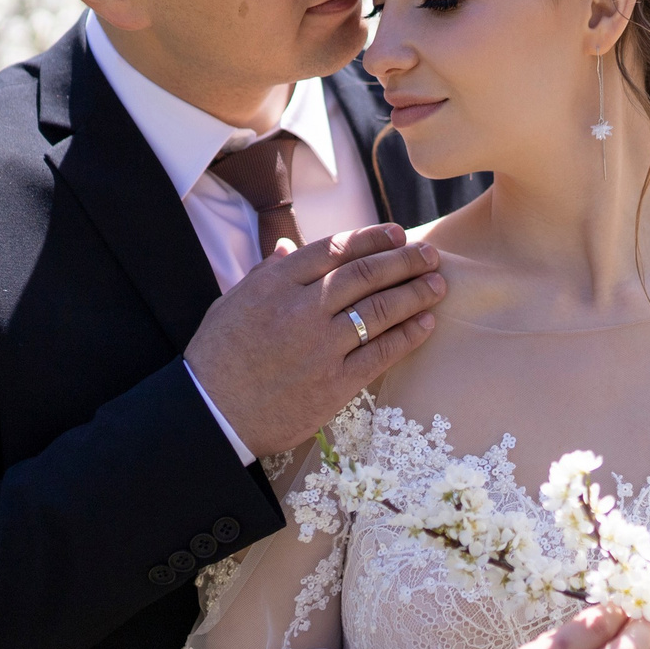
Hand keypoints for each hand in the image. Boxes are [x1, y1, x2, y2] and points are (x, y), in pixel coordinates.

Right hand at [184, 224, 445, 457]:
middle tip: (430, 254)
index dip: (372, 238)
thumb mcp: (232, 303)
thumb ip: (266, 274)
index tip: (397, 233)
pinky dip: (408, 335)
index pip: (335, 249)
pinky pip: (381, 353)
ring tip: (437, 284)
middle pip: (365, 274)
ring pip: (379, 310)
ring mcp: (320, 346)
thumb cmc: (218, 358)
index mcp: (275, 284)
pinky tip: (426, 323)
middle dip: (404, 260)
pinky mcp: (335, 383)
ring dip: (414, 294)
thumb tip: (291, 247)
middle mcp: (301, 309)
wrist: (212, 414)